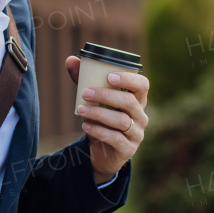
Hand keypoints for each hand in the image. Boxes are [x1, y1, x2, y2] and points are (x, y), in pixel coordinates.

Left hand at [65, 57, 149, 185]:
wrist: (102, 152)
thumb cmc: (101, 120)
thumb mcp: (94, 101)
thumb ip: (84, 81)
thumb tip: (70, 60)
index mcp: (137, 100)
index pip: (143, 85)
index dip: (129, 79)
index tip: (109, 76)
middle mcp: (141, 116)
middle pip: (129, 102)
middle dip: (106, 95)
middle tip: (86, 93)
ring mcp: (137, 134)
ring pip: (122, 120)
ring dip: (99, 113)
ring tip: (80, 110)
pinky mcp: (128, 149)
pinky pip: (115, 138)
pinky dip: (99, 131)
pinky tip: (85, 126)